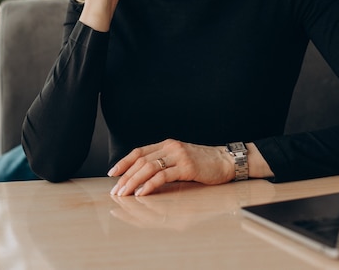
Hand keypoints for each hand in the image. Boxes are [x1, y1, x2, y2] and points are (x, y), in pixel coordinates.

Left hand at [108, 139, 234, 196]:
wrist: (225, 161)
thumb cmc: (203, 164)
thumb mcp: (180, 159)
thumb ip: (164, 164)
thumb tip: (142, 179)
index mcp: (166, 144)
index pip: (139, 151)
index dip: (124, 162)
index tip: (113, 173)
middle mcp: (170, 147)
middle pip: (141, 161)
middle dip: (125, 177)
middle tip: (116, 191)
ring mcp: (179, 156)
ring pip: (149, 167)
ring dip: (133, 182)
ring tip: (124, 194)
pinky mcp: (187, 167)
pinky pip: (163, 175)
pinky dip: (150, 184)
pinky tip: (142, 193)